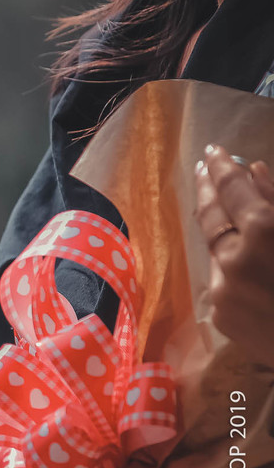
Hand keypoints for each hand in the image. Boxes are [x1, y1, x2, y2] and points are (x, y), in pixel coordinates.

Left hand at [195, 143, 273, 365]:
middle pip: (210, 215)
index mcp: (263, 231)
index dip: (222, 167)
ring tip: (221, 205)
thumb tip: (254, 170)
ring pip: (216, 249)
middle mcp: (233, 259)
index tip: (214, 151)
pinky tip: (243, 257)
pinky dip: (232, 263)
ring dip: (220, 227)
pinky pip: (222, 280)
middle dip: (207, 189)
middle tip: (205, 168)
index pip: (231, 188)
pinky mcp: (222, 317)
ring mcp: (223, 291)